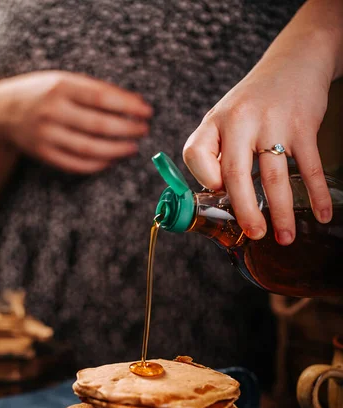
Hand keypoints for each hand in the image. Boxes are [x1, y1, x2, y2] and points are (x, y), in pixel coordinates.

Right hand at [0, 71, 151, 173]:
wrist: (3, 111)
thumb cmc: (44, 92)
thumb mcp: (64, 80)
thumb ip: (94, 90)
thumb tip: (134, 103)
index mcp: (60, 86)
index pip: (101, 97)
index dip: (128, 106)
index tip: (147, 111)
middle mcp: (52, 111)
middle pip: (98, 125)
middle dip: (127, 130)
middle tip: (144, 131)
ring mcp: (46, 135)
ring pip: (90, 148)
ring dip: (116, 150)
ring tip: (133, 147)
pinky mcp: (44, 154)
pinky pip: (77, 164)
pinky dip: (98, 164)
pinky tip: (112, 159)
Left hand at [183, 55, 331, 244]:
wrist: (295, 60)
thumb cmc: (254, 101)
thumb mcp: (225, 118)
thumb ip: (216, 152)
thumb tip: (217, 197)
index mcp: (215, 122)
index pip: (195, 154)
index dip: (203, 179)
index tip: (217, 194)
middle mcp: (240, 121)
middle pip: (236, 175)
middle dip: (245, 212)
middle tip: (254, 235)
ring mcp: (273, 123)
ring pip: (274, 178)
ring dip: (281, 213)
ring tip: (284, 238)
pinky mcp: (303, 126)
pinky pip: (308, 168)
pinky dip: (316, 195)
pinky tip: (320, 214)